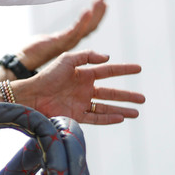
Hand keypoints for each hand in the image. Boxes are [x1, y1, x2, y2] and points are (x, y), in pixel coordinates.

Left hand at [0, 50, 143, 124]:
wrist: (32, 96)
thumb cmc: (47, 76)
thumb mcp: (67, 59)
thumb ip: (87, 56)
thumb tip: (107, 58)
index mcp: (83, 73)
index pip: (108, 71)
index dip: (123, 69)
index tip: (139, 68)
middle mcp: (84, 89)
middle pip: (111, 92)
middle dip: (127, 95)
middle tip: (143, 98)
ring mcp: (81, 103)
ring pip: (106, 107)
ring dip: (122, 109)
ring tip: (137, 112)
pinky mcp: (76, 116)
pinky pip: (96, 118)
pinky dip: (109, 118)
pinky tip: (121, 118)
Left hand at [19, 0, 105, 70]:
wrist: (23, 60)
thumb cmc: (34, 50)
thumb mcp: (49, 39)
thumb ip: (58, 36)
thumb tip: (58, 34)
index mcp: (70, 40)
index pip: (88, 27)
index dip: (96, 15)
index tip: (102, 1)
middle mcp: (72, 42)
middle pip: (91, 26)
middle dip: (99, 12)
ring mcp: (67, 42)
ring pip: (86, 28)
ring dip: (94, 14)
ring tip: (100, 1)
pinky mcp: (60, 42)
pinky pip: (74, 31)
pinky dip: (82, 21)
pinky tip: (87, 10)